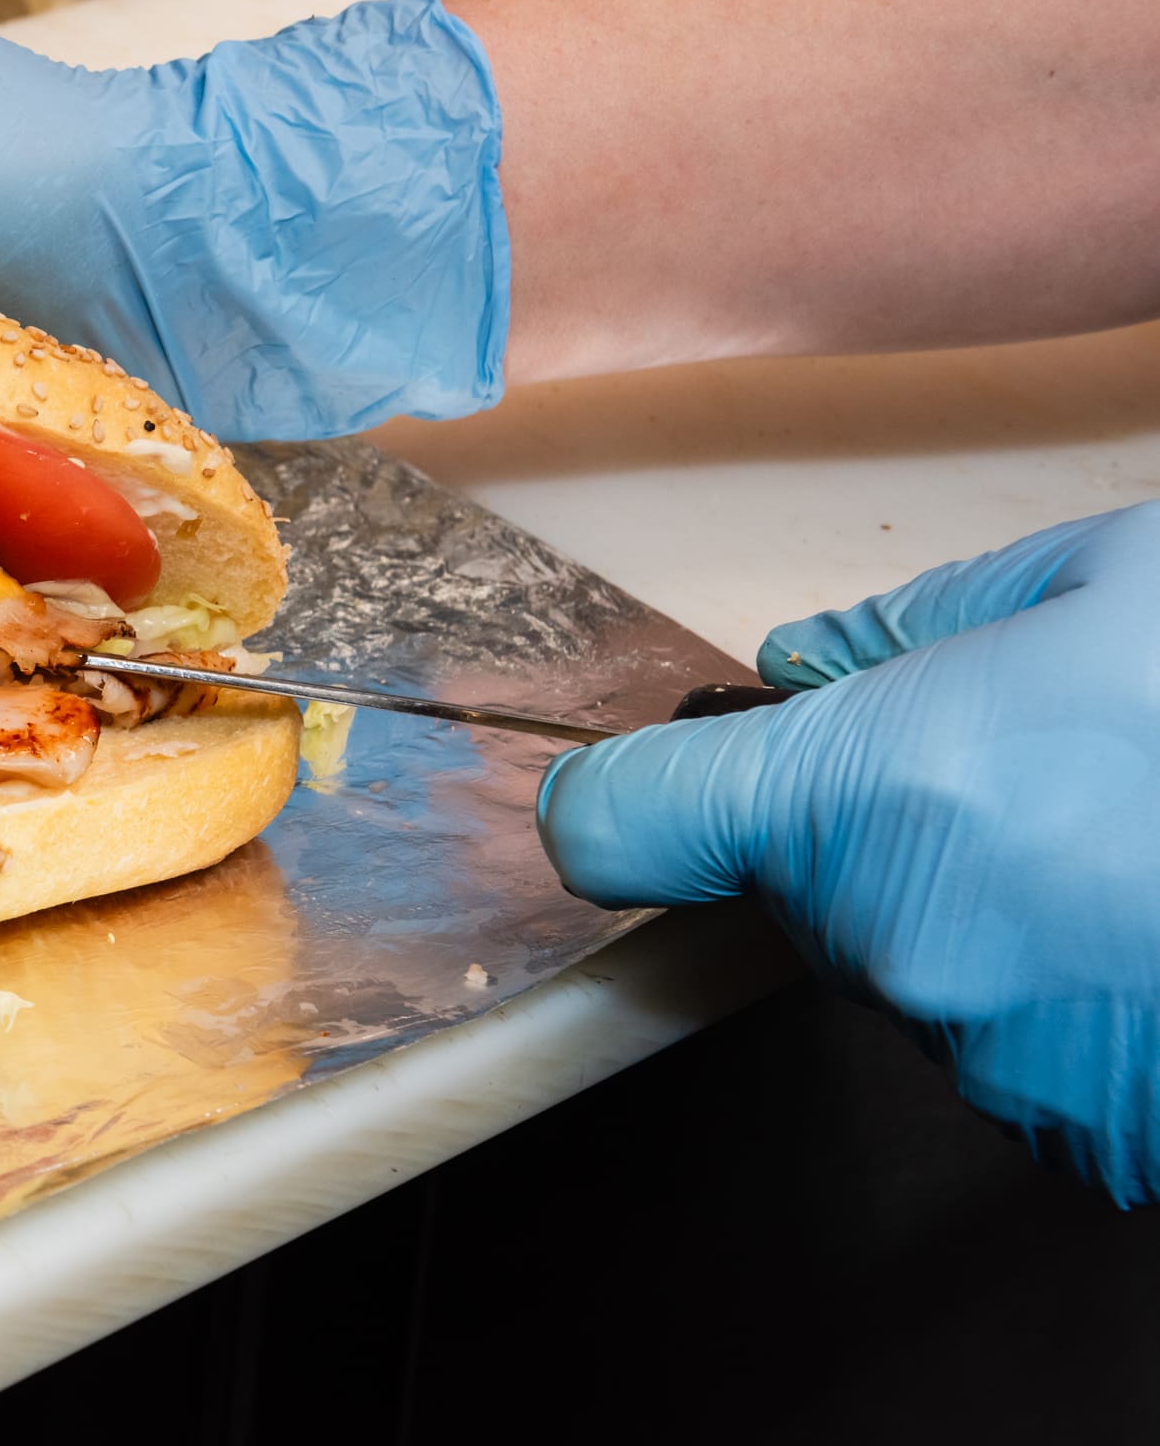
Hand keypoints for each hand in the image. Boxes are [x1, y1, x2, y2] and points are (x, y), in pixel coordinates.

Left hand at [540, 504, 1159, 1203]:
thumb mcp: (1102, 586)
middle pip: (784, 893)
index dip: (624, 797)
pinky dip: (1059, 984)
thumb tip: (806, 664)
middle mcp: (901, 945)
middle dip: (858, 828)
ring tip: (1118, 836)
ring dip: (971, 906)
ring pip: (907, 967)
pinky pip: (1010, 1041)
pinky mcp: (1081, 1136)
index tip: (656, 779)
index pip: (616, 827)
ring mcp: (992, 1056)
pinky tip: (1150, 917)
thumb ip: (916, 627)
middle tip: (1010, 766)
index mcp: (869, 795)